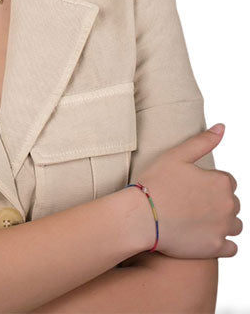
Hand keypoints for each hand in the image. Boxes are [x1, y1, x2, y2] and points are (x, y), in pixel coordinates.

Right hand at [136, 124, 241, 258]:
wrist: (141, 216)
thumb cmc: (155, 183)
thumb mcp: (176, 155)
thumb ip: (203, 141)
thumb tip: (222, 127)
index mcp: (221, 181)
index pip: (227, 181)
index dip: (208, 183)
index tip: (190, 187)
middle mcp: (229, 205)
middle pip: (231, 203)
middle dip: (216, 202)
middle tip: (189, 203)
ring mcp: (224, 228)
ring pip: (234, 225)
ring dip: (221, 222)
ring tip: (196, 219)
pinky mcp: (217, 248)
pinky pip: (231, 247)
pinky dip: (221, 243)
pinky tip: (202, 236)